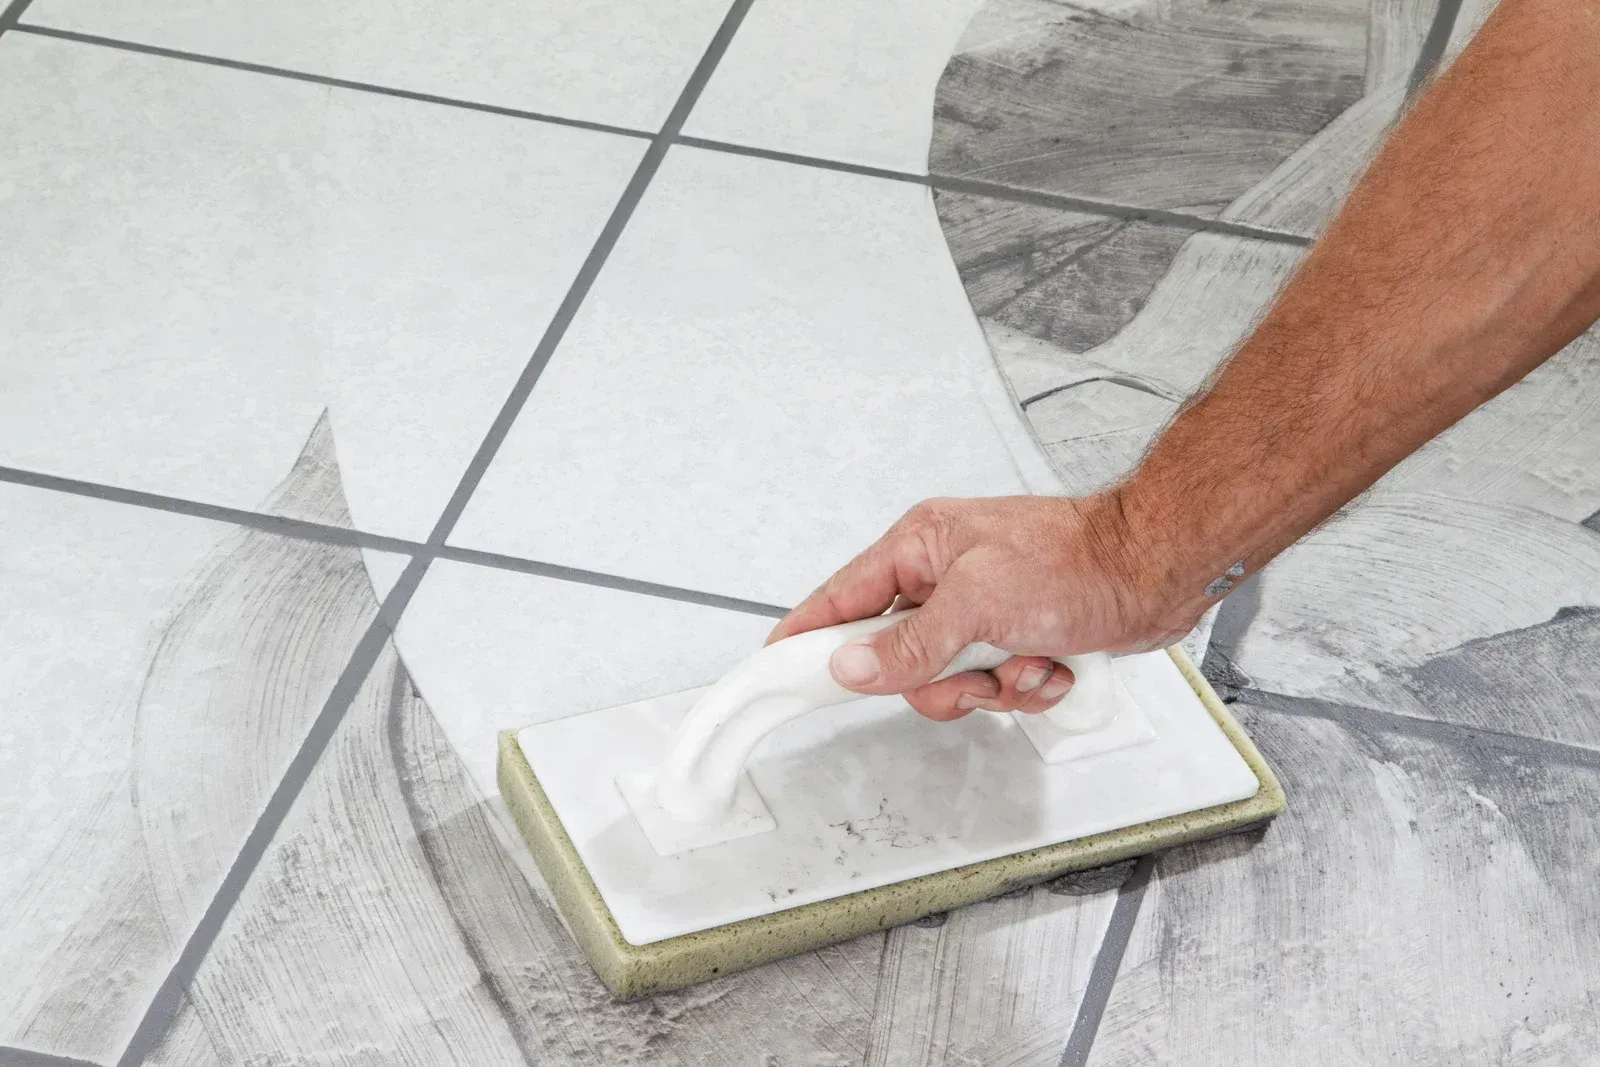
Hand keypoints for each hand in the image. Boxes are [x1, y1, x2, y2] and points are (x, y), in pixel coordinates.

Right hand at [767, 493, 1207, 720]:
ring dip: (992, 687)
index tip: (772, 671)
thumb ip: (909, 643)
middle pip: (895, 659)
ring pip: (946, 682)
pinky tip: (1053, 665)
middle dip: (939, 680)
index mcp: (919, 549)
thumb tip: (850, 669)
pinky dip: (1025, 688)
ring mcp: (979, 611)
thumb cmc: (1076, 562)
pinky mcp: (1015, 638)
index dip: (805, 638)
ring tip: (1028, 662)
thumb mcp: (978, 604)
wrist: (1156, 571)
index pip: (839, 599)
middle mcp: (943, 579)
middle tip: (972, 673)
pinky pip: (992, 687)